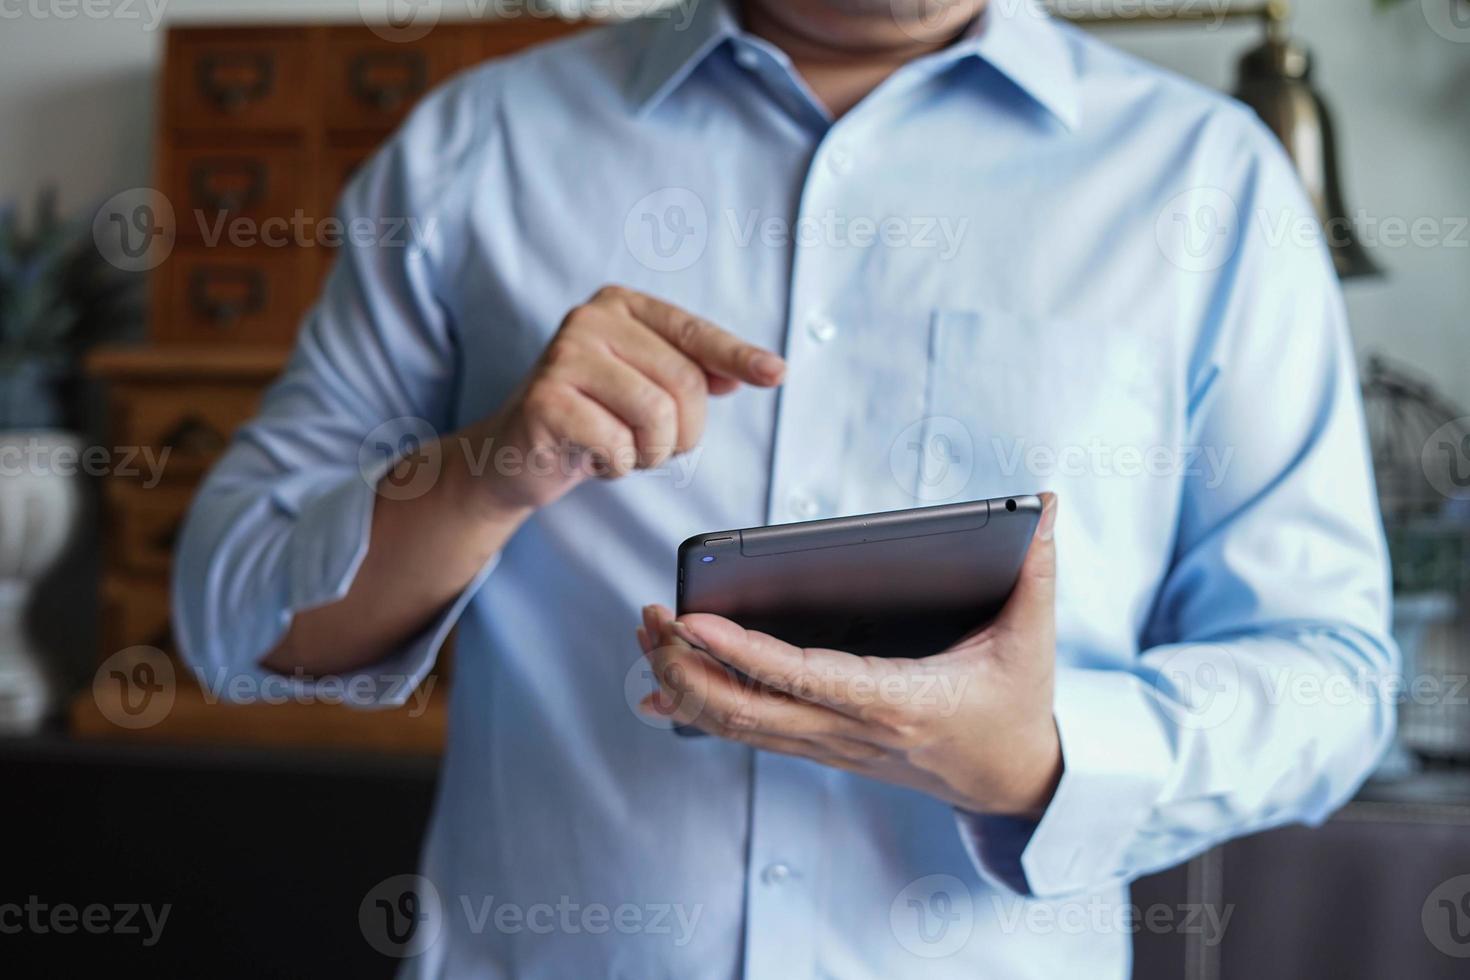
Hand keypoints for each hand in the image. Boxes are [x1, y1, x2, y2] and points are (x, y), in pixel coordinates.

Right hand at [455, 285, 784, 515]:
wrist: (513, 454)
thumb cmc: (589, 418)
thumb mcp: (644, 387)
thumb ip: (691, 372)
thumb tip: (750, 372)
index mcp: (620, 306)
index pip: (693, 332)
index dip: (738, 356)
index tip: (776, 373)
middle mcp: (590, 319)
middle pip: (684, 381)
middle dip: (684, 432)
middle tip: (654, 447)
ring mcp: (563, 356)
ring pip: (657, 414)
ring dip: (651, 452)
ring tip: (621, 450)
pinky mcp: (546, 400)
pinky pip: (619, 444)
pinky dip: (617, 465)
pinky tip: (592, 457)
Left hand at [638, 493, 1062, 817]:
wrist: (1011, 783)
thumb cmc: (1016, 704)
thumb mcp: (1032, 639)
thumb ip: (1036, 569)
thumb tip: (1048, 503)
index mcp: (900, 701)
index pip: (806, 677)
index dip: (746, 652)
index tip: (695, 620)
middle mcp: (854, 731)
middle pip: (750, 710)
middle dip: (689, 665)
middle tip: (649, 615)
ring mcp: (831, 746)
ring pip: (739, 726)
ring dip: (684, 683)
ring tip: (646, 636)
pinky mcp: (821, 748)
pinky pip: (748, 735)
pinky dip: (698, 712)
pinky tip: (657, 691)